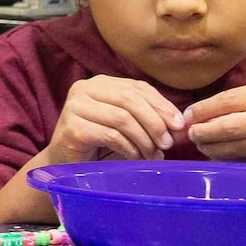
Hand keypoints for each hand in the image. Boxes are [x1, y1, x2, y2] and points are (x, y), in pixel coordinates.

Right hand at [40, 75, 184, 165]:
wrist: (65, 163)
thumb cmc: (99, 143)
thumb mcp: (126, 125)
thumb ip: (148, 118)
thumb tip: (181, 125)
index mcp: (101, 83)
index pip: (138, 87)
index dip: (162, 105)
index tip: (179, 125)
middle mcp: (84, 88)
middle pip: (130, 100)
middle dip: (155, 122)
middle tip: (168, 143)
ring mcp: (74, 107)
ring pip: (122, 118)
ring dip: (144, 139)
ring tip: (153, 155)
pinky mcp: (71, 128)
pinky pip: (110, 135)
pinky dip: (129, 148)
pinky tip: (135, 157)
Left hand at [183, 80, 245, 166]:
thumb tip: (208, 110)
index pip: (231, 100)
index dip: (203, 110)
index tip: (187, 116)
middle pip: (231, 127)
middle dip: (204, 133)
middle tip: (191, 136)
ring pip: (240, 151)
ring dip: (215, 151)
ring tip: (204, 147)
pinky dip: (234, 164)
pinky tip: (224, 161)